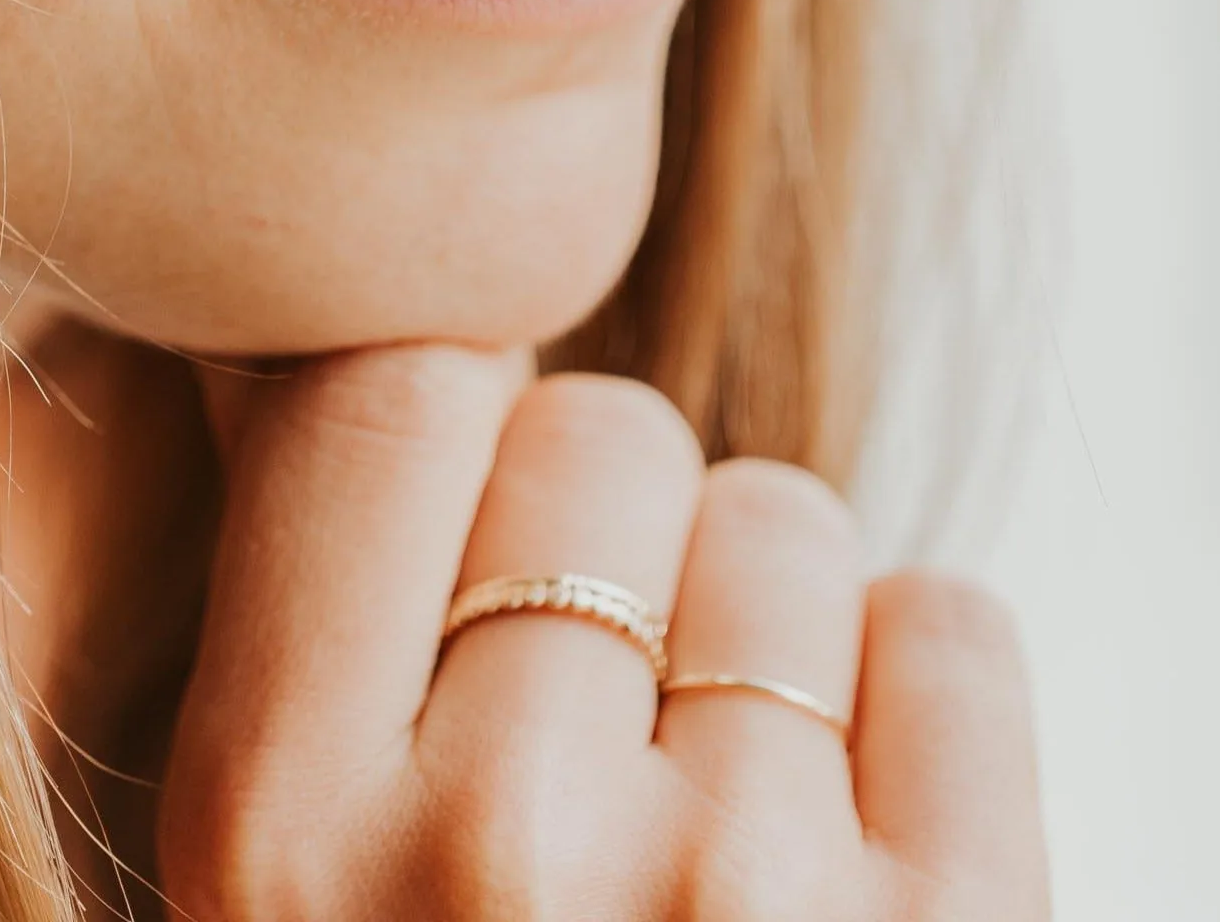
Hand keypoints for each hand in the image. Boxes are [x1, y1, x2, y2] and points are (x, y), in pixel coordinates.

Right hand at [162, 344, 1047, 918]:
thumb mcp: (267, 898)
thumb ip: (296, 640)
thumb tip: (347, 354)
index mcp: (271, 844)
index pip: (392, 391)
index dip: (446, 436)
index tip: (463, 520)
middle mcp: (492, 861)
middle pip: (600, 431)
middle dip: (607, 531)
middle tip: (587, 701)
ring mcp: (738, 913)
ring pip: (783, 523)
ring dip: (759, 625)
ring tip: (704, 795)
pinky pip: (952, 631)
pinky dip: (918, 697)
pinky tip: (842, 830)